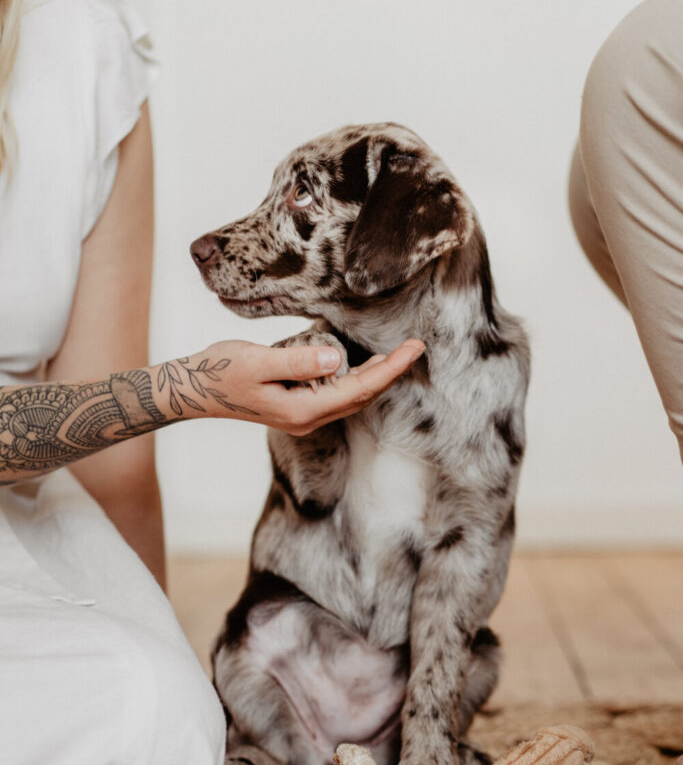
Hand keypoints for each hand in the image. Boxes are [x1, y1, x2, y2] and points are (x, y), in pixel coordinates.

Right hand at [181, 338, 425, 433]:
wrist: (194, 390)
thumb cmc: (221, 372)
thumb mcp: (257, 362)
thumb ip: (297, 361)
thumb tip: (336, 359)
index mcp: (303, 409)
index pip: (359, 389)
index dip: (391, 369)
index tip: (414, 349)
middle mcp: (308, 417)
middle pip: (362, 397)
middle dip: (392, 373)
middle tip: (417, 347)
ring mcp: (302, 414)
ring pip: (351, 397)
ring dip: (376, 377)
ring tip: (400, 355)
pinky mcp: (296, 404)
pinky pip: (336, 393)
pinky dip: (355, 378)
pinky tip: (364, 364)